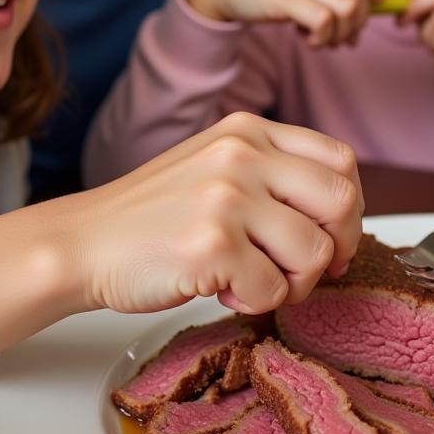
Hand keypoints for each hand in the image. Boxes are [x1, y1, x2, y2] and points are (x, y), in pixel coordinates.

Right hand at [64, 112, 362, 315]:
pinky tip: (222, 289)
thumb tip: (341, 217)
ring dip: (293, 283)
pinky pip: (274, 290)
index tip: (334, 236)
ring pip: (315, 252)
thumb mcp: (217, 167)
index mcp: (248, 131)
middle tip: (308, 271)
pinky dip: (256, 303)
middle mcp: (242, 154)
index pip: (341, 160)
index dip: (350, 207)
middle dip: (337, 247)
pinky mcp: (213, 245)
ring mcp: (228, 197)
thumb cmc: (152, 216)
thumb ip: (273, 175)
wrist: (83, 244)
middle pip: (341, 201)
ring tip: (253, 281)